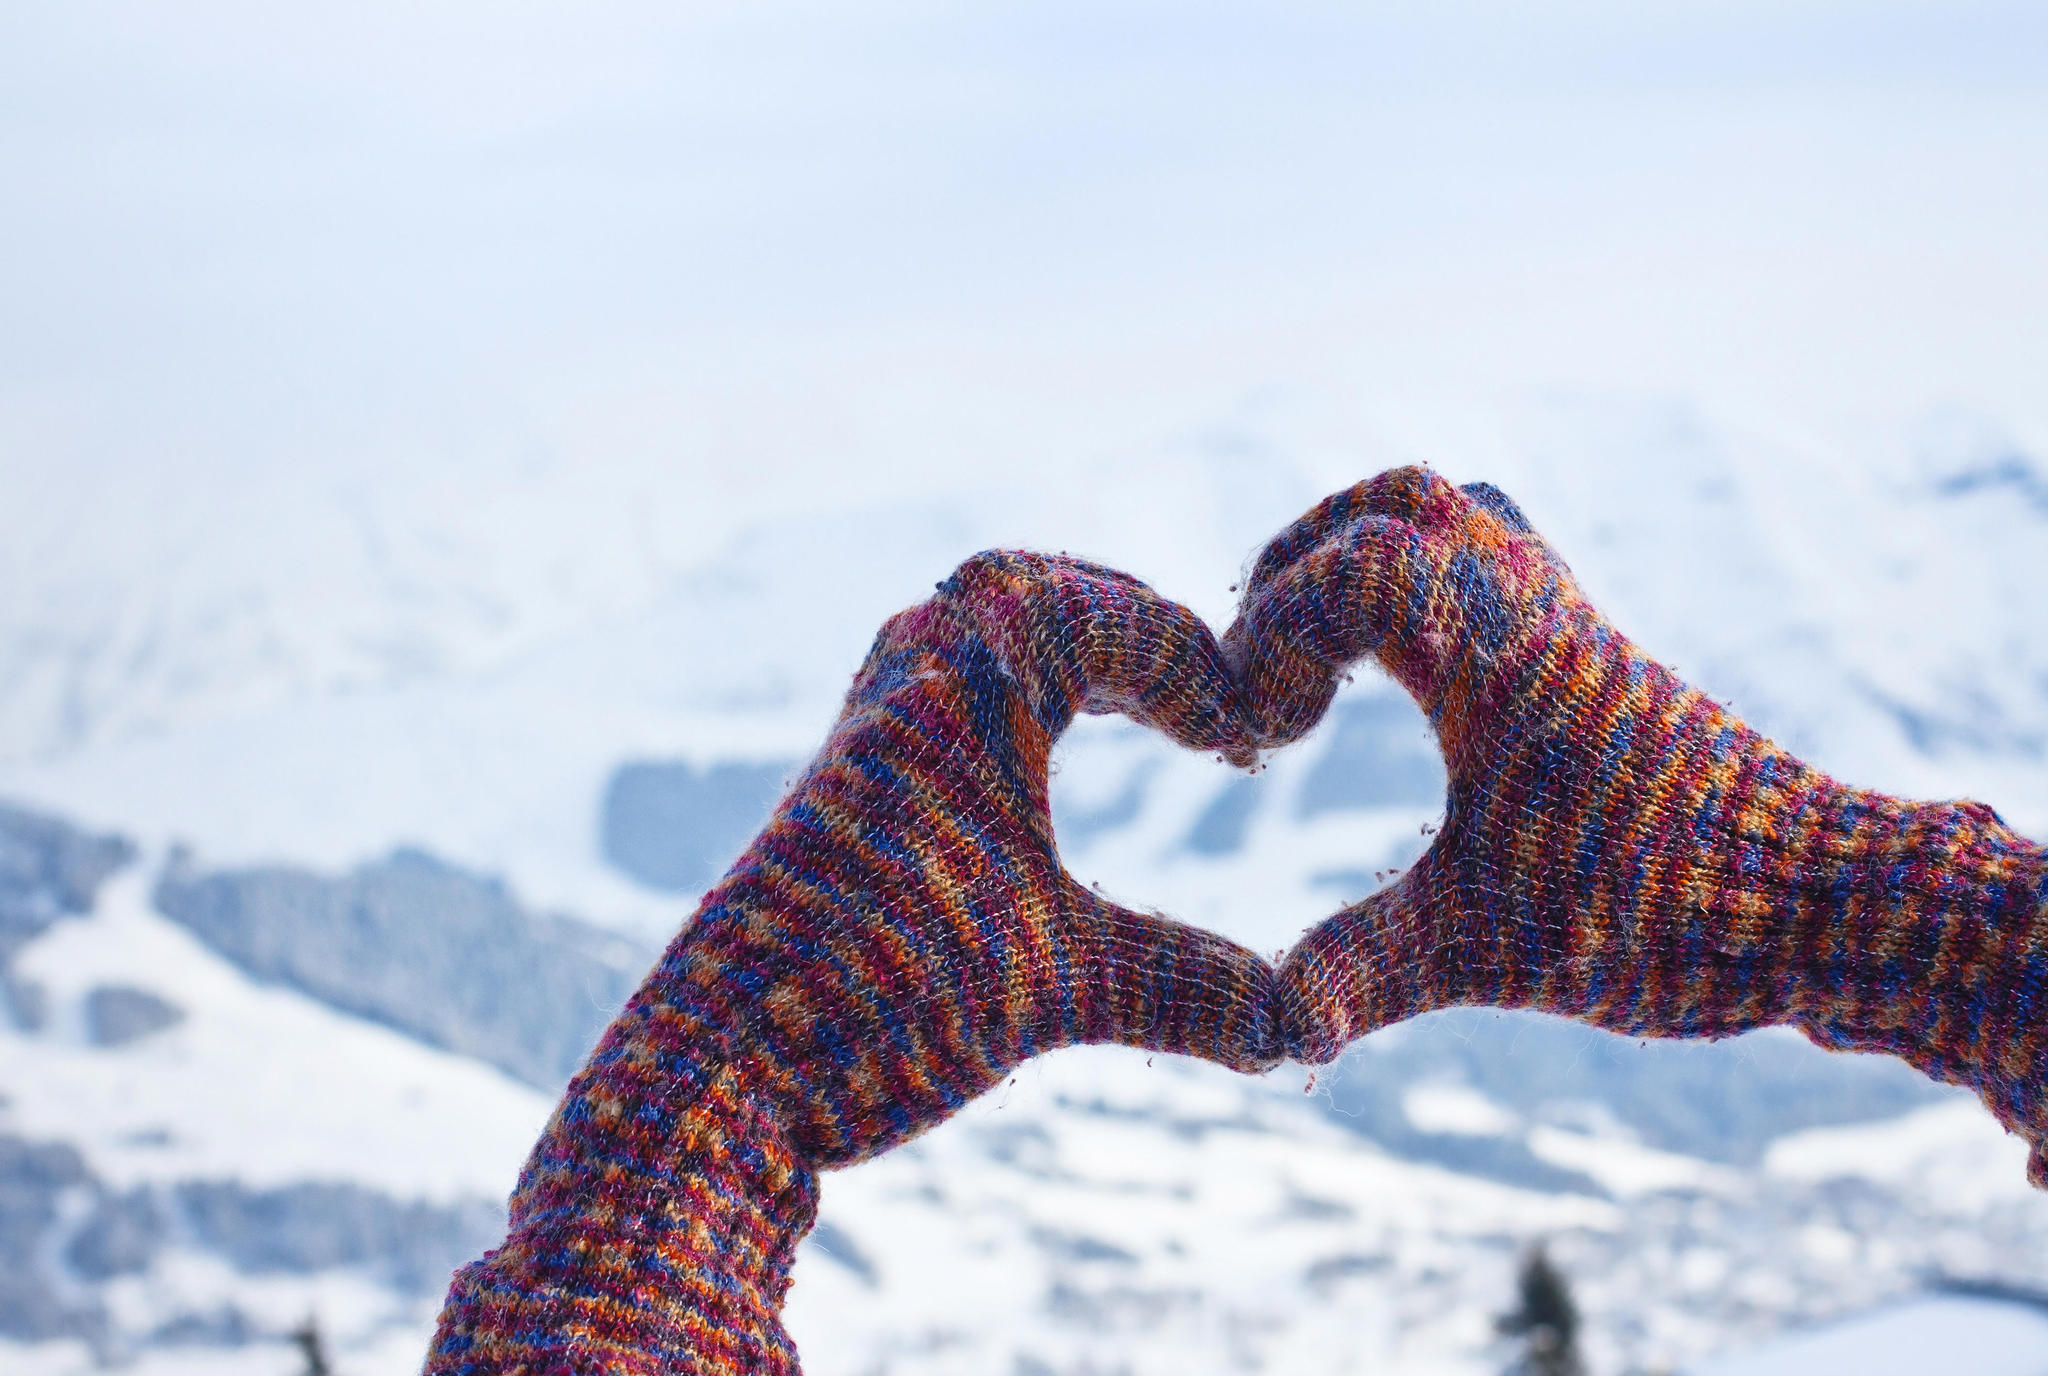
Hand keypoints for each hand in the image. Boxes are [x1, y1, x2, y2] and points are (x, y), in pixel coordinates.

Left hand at [679, 548, 1285, 1166]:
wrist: (708, 1076)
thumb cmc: (872, 1007)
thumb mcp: (1051, 990)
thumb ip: (1185, 990)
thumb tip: (1301, 1027)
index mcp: (955, 699)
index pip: (1096, 616)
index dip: (1189, 661)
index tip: (1250, 735)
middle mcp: (898, 692)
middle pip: (1017, 586)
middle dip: (1121, 620)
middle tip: (1194, 686)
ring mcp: (859, 736)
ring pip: (960, 629)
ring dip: (1055, 647)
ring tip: (1133, 707)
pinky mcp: (839, 789)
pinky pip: (927, 684)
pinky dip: (1001, 690)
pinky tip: (1034, 766)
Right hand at [1227, 468, 2047, 1179]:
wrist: (1827, 902)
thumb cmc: (1666, 913)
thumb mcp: (1490, 947)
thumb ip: (1363, 972)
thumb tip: (1264, 1024)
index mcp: (1500, 651)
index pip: (1352, 565)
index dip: (1272, 630)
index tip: (1261, 733)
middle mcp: (1535, 608)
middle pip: (1396, 502)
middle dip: (1301, 570)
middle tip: (1267, 673)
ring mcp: (1571, 622)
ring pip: (1455, 516)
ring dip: (1366, 563)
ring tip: (1322, 664)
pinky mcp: (1596, 654)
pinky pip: (1495, 561)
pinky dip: (1426, 587)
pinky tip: (1408, 686)